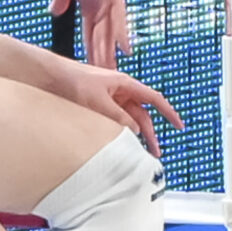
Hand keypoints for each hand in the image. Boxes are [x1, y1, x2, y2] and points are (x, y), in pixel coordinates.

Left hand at [49, 56, 183, 157]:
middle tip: (155, 152)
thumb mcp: (98, 101)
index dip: (169, 113)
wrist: (52, 78)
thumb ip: (117, 117)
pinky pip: (116, 121)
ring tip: (138, 153)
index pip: (154, 99)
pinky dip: (120, 132)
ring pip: (129, 120)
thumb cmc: (74, 82)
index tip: (179, 126)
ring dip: (135, 135)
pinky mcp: (100, 107)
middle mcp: (121, 92)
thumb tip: (134, 131)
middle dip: (150, 133)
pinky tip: (119, 144)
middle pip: (142, 115)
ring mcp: (111, 100)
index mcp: (126, 84)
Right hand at [50, 0, 132, 66]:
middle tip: (106, 78)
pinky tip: (125, 49)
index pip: (90, 34)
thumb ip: (60, 1)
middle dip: (103, 57)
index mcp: (90, 5)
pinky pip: (120, 17)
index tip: (91, 68)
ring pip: (111, 32)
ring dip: (112, 51)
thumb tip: (55, 11)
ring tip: (114, 70)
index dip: (91, 51)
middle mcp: (103, 5)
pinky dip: (122, 33)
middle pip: (103, 37)